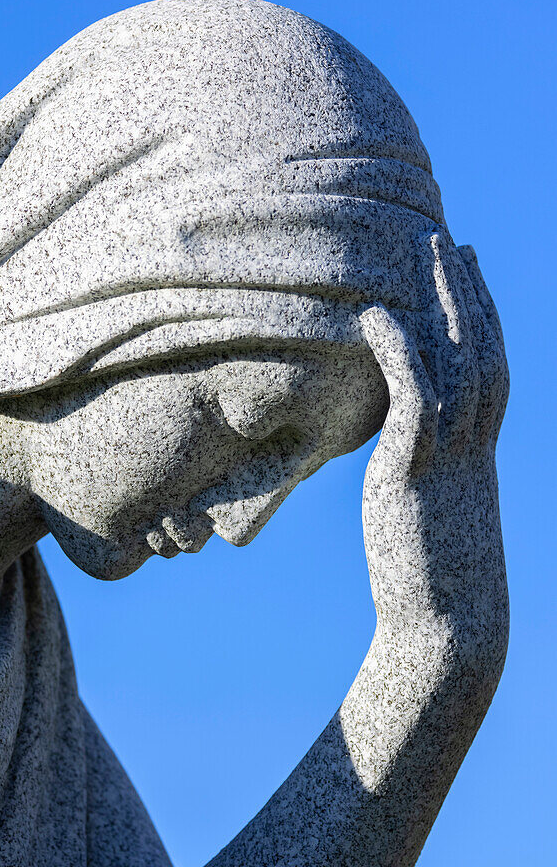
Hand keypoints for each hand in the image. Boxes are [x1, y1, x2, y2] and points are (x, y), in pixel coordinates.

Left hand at [360, 233, 508, 675]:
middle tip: (450, 242)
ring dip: (442, 300)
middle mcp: (475, 443)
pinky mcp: (416, 469)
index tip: (470, 277)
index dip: (482, 318)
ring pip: (456, 359)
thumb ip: (427, 475)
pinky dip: (398, 349)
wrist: (446, 624)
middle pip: (481, 349)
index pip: (490, 369)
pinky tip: (377, 314)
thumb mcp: (435, 514)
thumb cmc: (435, 578)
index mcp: (480, 452)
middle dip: (468, 293)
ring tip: (424, 250)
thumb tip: (407, 460)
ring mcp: (450, 453)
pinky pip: (413, 394)